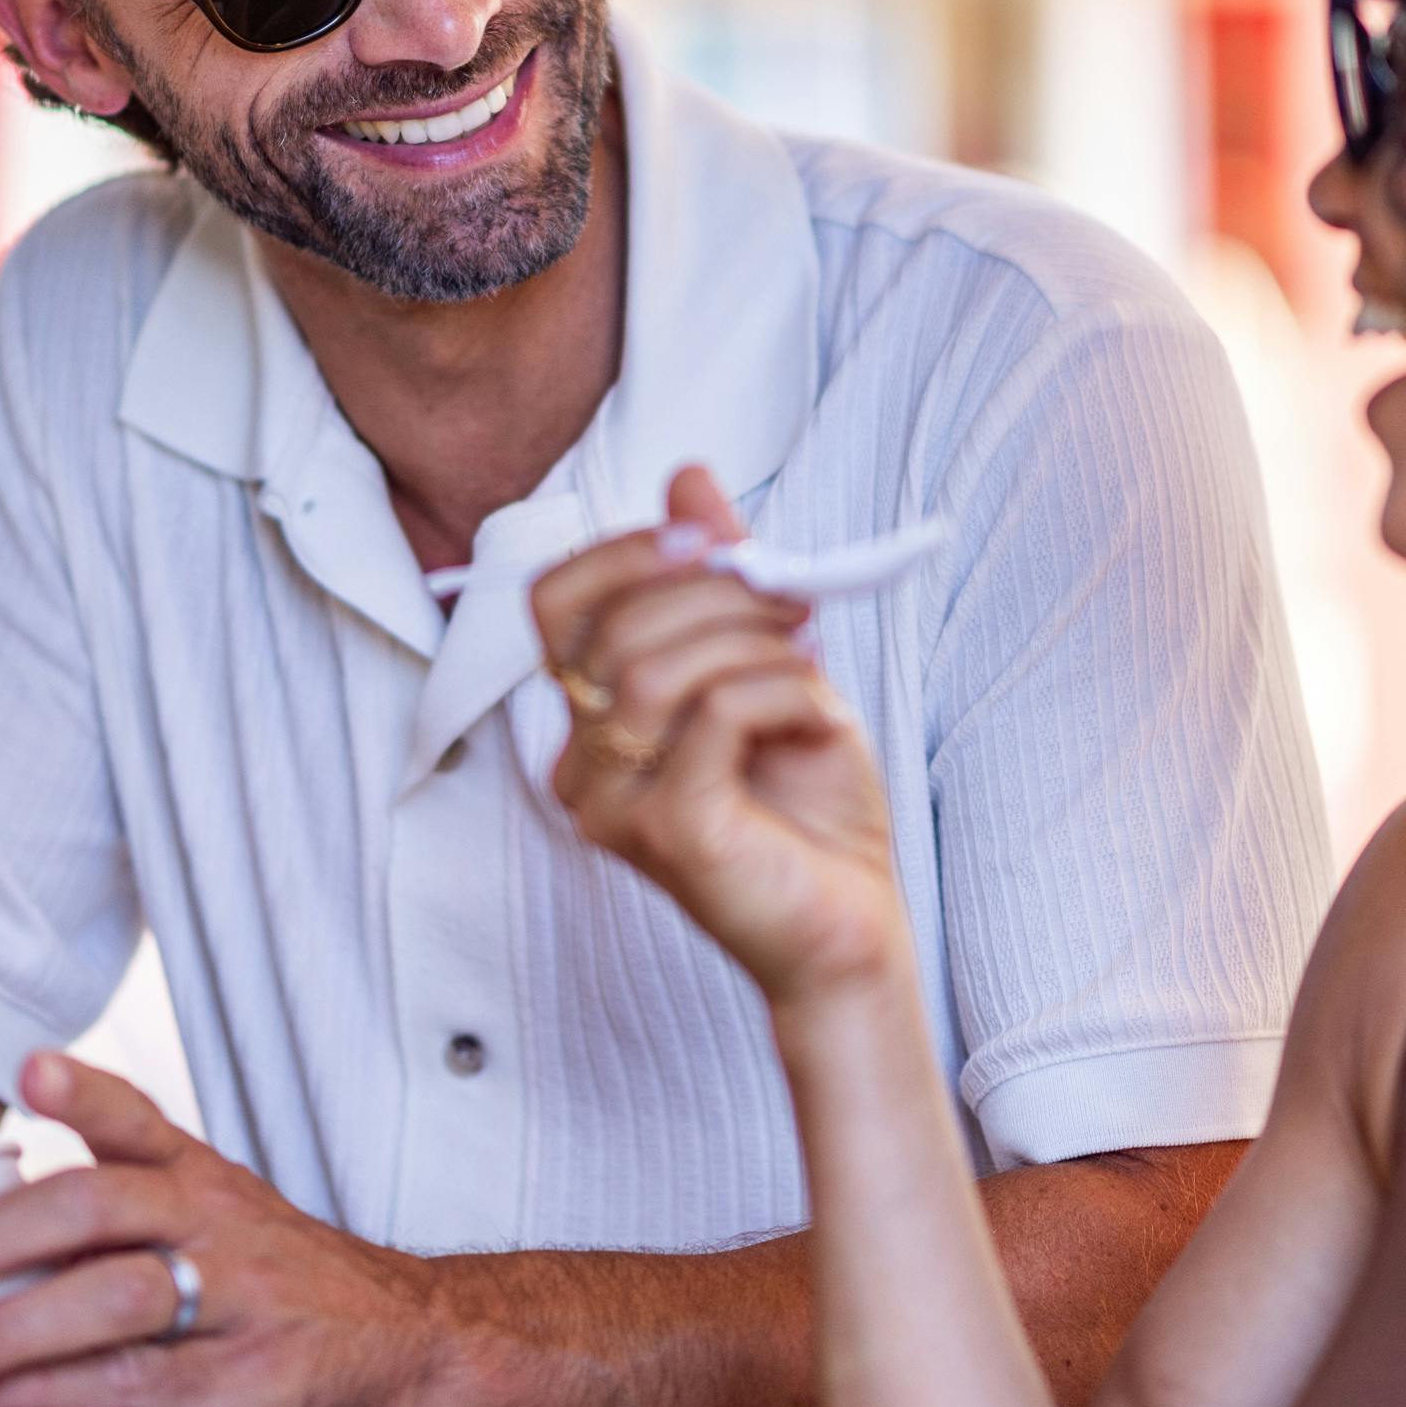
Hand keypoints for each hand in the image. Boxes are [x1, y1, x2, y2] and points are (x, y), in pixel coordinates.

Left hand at [0, 1054, 441, 1406]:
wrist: (412, 1350)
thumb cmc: (291, 1289)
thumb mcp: (220, 1224)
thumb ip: (120, 1220)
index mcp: (202, 1179)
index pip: (137, 1118)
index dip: (82, 1092)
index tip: (28, 1069)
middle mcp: (214, 1226)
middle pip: (97, 1206)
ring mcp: (229, 1301)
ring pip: (111, 1295)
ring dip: (10, 1327)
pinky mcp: (236, 1377)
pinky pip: (130, 1379)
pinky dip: (49, 1390)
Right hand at [533, 466, 911, 1015]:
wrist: (852, 927)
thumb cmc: (810, 809)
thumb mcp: (770, 665)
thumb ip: (724, 580)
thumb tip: (690, 478)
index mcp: (589, 723)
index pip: (553, 603)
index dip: (624, 551)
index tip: (709, 540)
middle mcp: (578, 766)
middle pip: (615, 626)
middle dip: (720, 594)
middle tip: (798, 606)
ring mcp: (612, 805)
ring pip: (657, 668)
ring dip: (755, 645)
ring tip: (810, 670)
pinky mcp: (667, 831)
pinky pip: (714, 714)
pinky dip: (782, 694)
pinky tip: (818, 721)